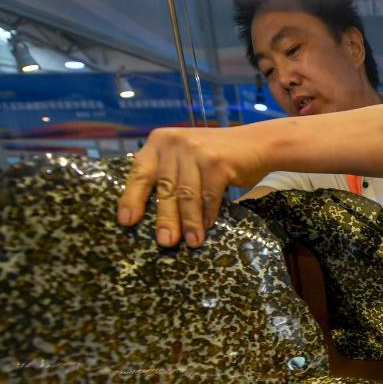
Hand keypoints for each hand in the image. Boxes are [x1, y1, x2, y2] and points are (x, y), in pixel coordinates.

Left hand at [117, 126, 269, 247]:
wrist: (255, 143)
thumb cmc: (216, 157)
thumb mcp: (185, 158)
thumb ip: (168, 174)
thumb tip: (155, 215)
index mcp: (160, 142)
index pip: (140, 172)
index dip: (132, 198)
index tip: (127, 221)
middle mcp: (175, 143)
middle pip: (165, 188)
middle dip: (165, 218)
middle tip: (165, 242)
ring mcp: (196, 151)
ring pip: (187, 195)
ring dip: (190, 222)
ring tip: (192, 242)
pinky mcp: (217, 162)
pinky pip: (209, 195)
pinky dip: (209, 213)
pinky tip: (208, 226)